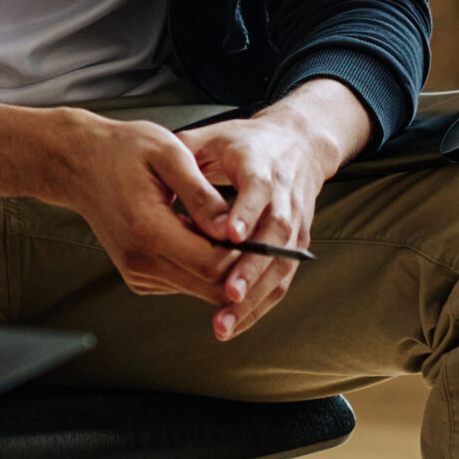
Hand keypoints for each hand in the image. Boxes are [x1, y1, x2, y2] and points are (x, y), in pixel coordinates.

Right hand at [57, 112, 248, 300]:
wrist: (81, 163)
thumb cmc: (123, 151)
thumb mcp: (170, 156)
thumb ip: (202, 195)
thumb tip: (231, 228)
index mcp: (147, 230)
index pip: (213, 265)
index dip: (245, 255)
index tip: (265, 232)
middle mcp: (140, 261)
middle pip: (210, 285)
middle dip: (240, 266)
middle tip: (258, 232)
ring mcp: (138, 273)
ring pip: (201, 287)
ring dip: (222, 264)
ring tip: (226, 225)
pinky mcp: (141, 276)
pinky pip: (185, 281)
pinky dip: (202, 263)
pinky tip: (200, 232)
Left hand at [178, 80, 370, 340]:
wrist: (296, 145)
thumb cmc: (244, 143)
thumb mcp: (211, 136)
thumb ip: (186, 156)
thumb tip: (162, 184)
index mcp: (262, 165)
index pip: (258, 189)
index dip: (245, 212)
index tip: (230, 235)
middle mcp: (285, 197)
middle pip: (275, 236)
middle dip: (251, 269)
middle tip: (227, 293)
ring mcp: (295, 223)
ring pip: (280, 265)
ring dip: (254, 297)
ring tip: (223, 322)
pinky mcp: (295, 244)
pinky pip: (281, 280)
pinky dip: (259, 305)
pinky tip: (233, 323)